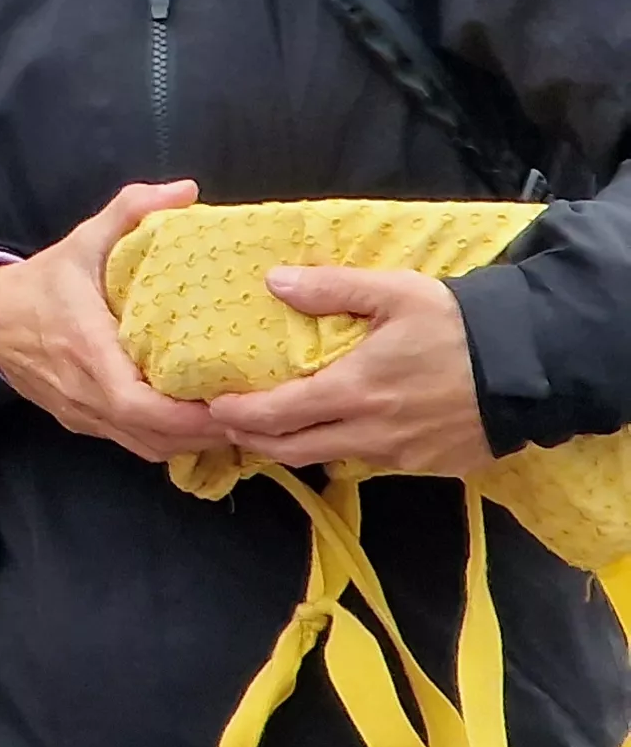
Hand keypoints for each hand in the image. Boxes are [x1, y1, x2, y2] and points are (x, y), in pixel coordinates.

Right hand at [0, 179, 227, 462]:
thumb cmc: (42, 283)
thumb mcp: (82, 240)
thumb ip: (129, 210)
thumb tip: (186, 190)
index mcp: (87, 349)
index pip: (138, 403)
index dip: (187, 415)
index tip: (231, 400)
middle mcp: (86, 391)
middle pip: (153, 436)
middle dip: (206, 432)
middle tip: (254, 412)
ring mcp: (84, 414)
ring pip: (147, 448)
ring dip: (191, 441)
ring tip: (235, 419)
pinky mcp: (83, 422)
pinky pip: (134, 445)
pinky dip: (169, 441)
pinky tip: (197, 424)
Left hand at [206, 268, 495, 476]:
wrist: (534, 366)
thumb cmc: (460, 325)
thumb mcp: (396, 292)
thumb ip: (332, 288)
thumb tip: (275, 282)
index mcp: (354, 390)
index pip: (277, 416)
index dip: (237, 416)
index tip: (212, 406)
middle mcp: (371, 432)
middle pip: (293, 450)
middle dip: (253, 439)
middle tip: (229, 423)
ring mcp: (400, 455)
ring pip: (330, 459)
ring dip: (295, 447)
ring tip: (273, 427)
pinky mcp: (428, 465)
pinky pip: (371, 463)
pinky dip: (342, 449)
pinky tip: (336, 429)